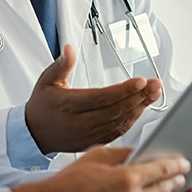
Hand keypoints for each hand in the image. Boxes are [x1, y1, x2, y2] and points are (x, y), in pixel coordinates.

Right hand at [12, 146, 189, 191]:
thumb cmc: (69, 182)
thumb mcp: (96, 156)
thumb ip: (122, 153)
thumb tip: (139, 152)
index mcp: (126, 179)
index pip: (162, 170)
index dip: (175, 165)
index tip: (182, 163)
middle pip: (163, 191)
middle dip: (171, 182)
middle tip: (176, 177)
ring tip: (161, 191)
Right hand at [25, 44, 162, 152]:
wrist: (35, 133)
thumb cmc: (42, 105)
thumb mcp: (46, 80)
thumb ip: (61, 65)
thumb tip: (70, 49)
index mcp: (69, 105)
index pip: (102, 97)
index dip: (124, 90)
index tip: (141, 81)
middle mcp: (81, 123)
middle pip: (116, 110)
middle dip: (139, 97)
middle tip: (156, 84)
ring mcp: (89, 135)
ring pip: (120, 122)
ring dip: (140, 108)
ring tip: (154, 93)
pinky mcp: (95, 142)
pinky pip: (118, 132)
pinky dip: (132, 120)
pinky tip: (141, 108)